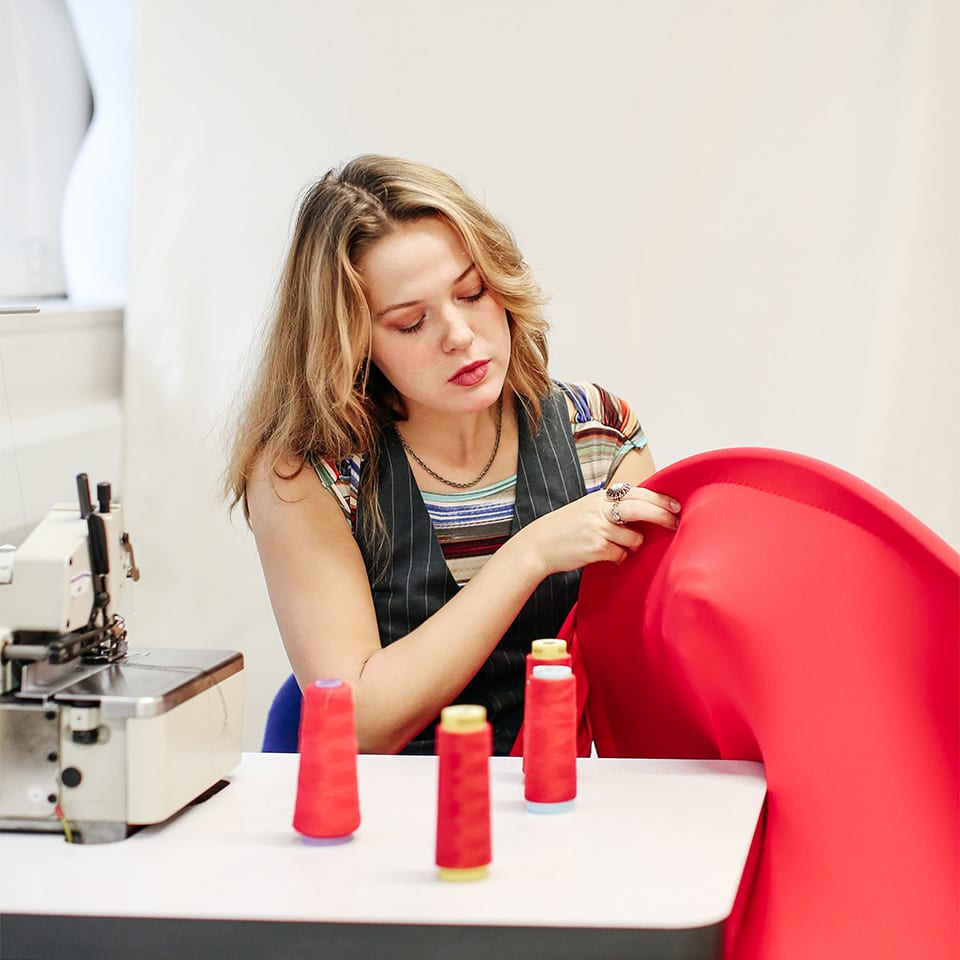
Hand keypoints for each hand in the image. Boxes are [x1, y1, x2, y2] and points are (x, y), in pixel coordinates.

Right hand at [519, 485, 679, 576]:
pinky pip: (621, 555)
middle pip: (640, 508)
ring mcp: (599, 528)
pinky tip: (605, 556)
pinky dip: (618, 557)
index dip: (659, 499)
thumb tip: (643, 511)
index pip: (637, 493)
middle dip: (662, 516)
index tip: (675, 505)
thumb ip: (611, 507)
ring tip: (618, 546)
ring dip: (632, 545)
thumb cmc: (565, 528)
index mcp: (600, 497)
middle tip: (675, 523)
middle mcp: (600, 509)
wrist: (539, 545)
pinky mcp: (597, 548)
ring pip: (633, 538)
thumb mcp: (587, 508)